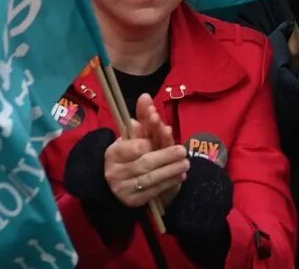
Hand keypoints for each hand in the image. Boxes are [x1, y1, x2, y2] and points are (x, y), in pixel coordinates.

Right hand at [103, 94, 188, 210]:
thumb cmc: (128, 154)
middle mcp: (114, 171)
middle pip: (144, 163)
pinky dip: (168, 183)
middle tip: (183, 151)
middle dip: (166, 156)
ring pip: (150, 179)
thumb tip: (146, 96)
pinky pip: (153, 192)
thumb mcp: (132, 136)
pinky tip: (179, 176)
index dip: (148, 142)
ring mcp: (123, 189)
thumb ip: (141, 118)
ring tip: (186, 164)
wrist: (115, 184)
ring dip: (171, 171)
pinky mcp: (133, 202)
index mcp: (112, 153)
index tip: (164, 133)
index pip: (132, 147)